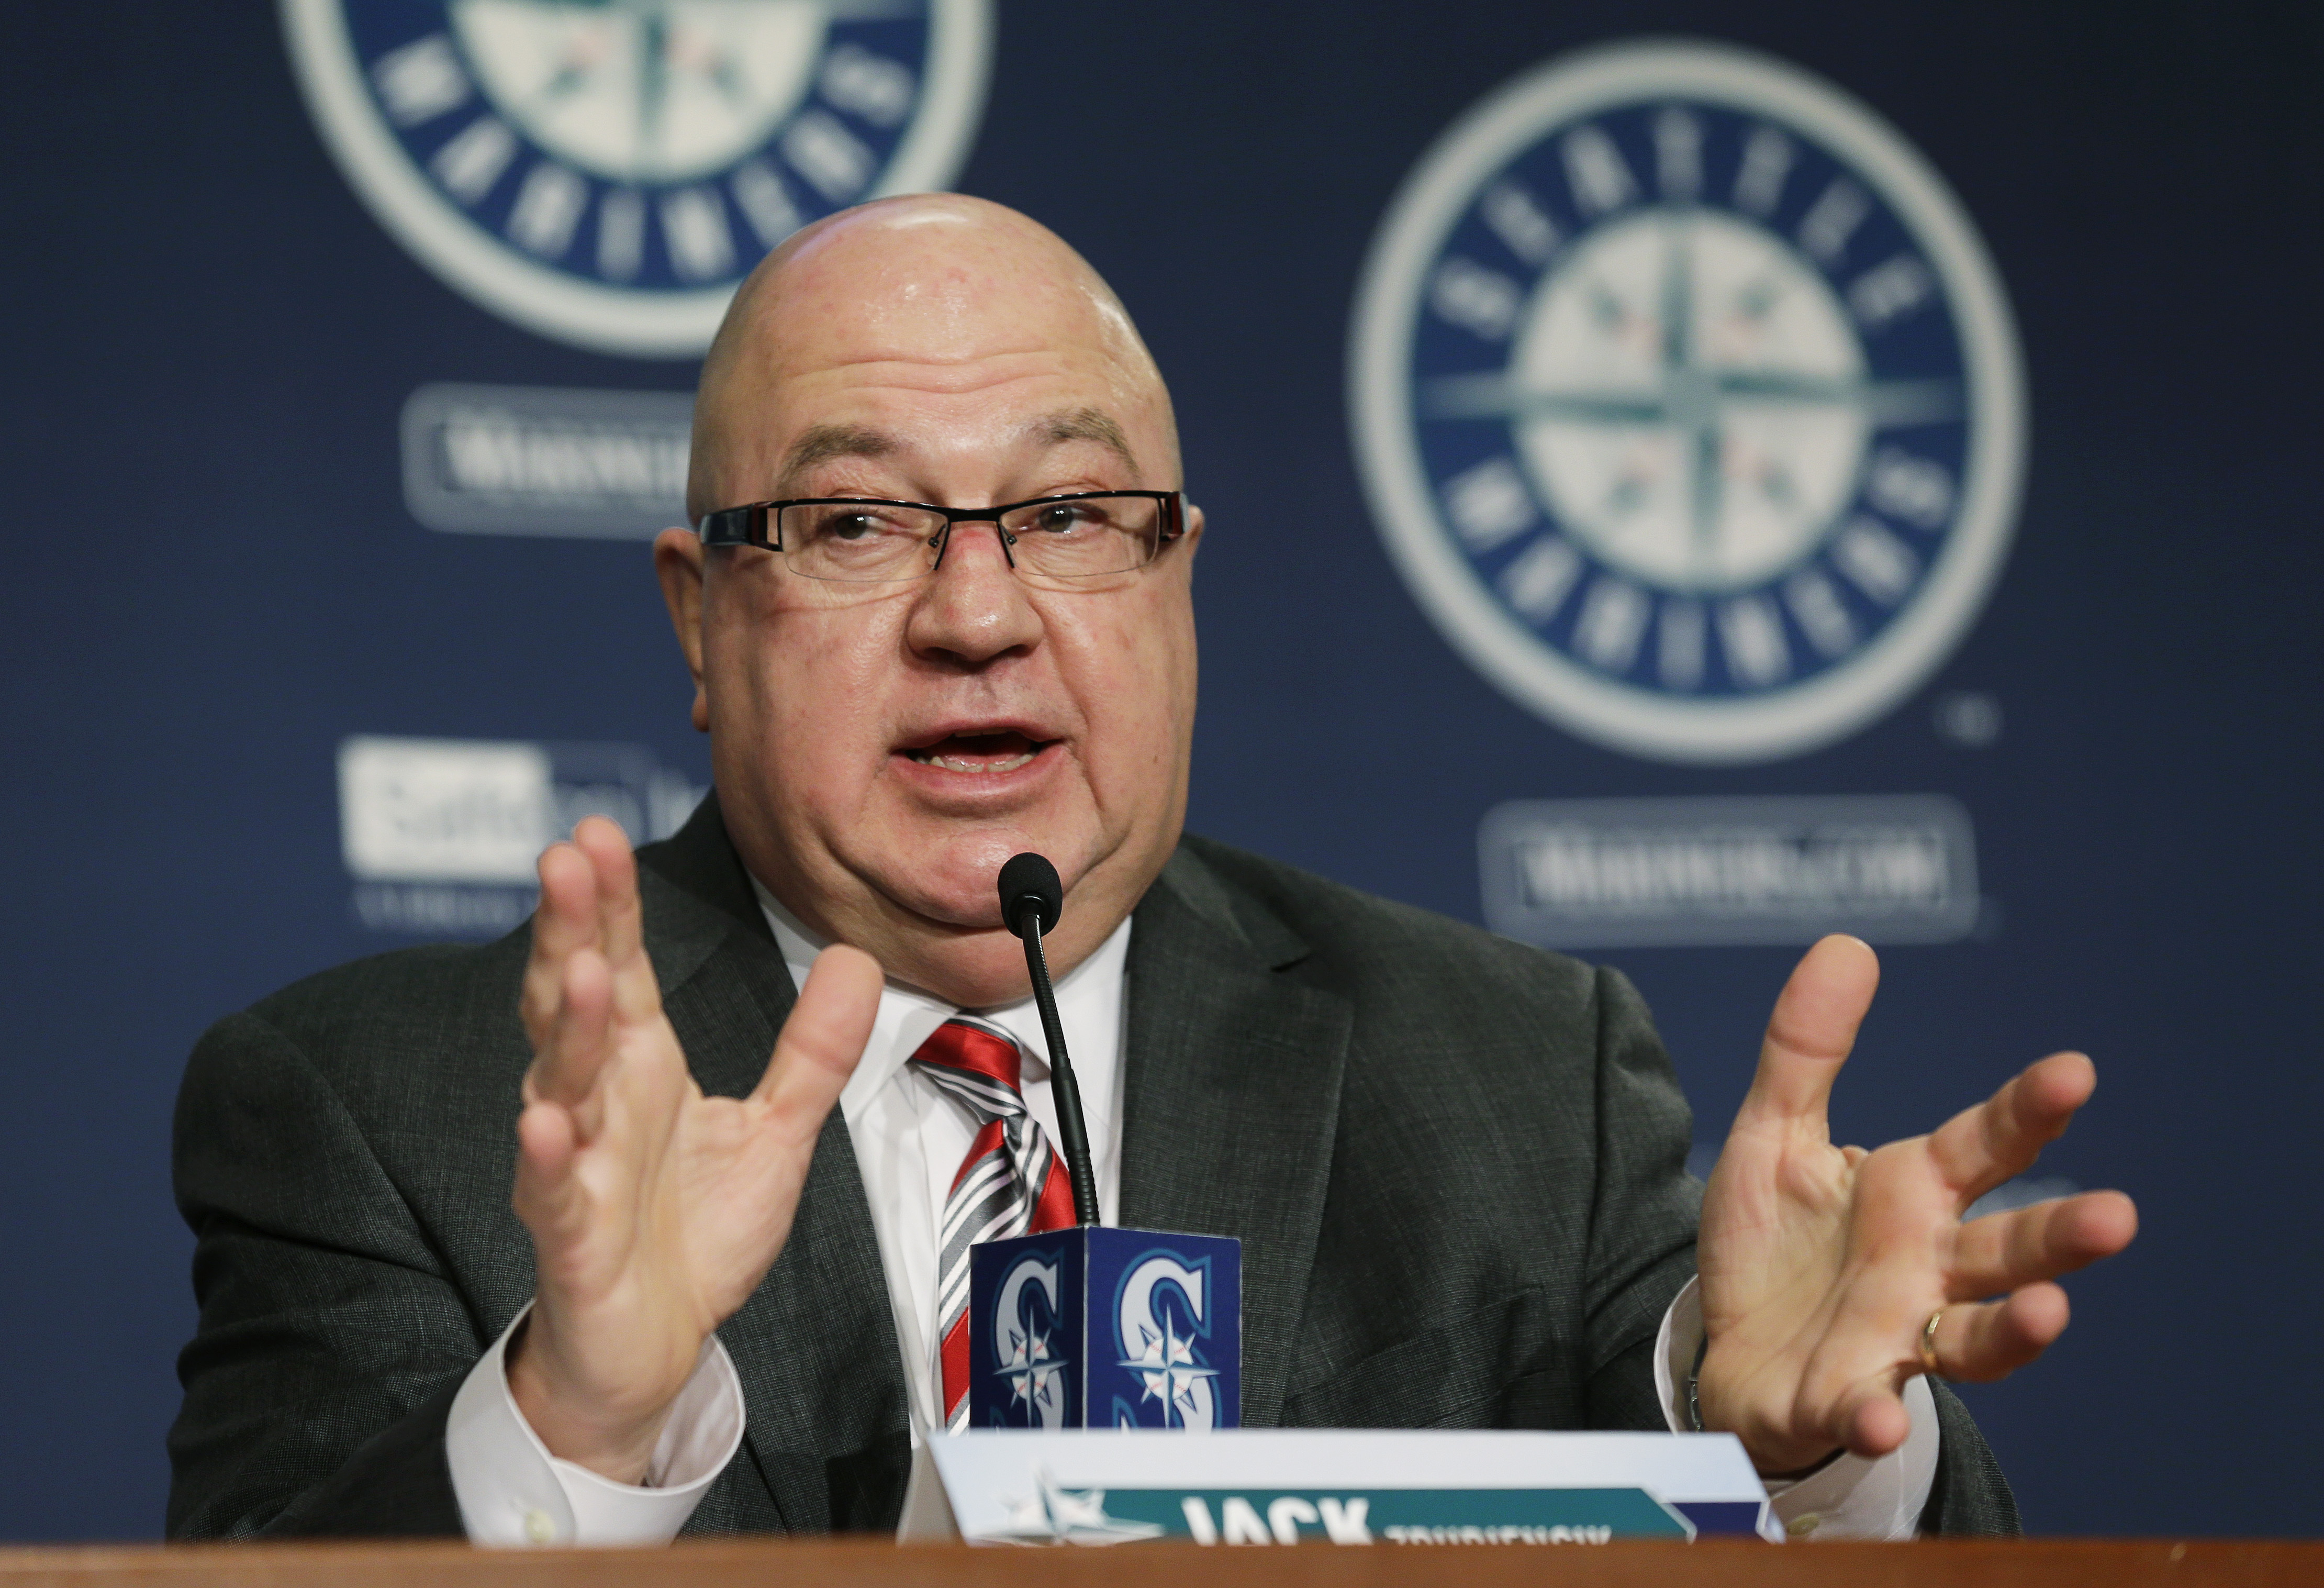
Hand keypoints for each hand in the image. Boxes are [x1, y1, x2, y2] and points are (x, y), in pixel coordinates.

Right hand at [507, 817, 880, 1482]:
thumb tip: (856, 956)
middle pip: (575, 1000)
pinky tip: (544, 1120)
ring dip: (568, 1028)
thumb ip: (811, 1047)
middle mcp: (597, 1101)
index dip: (609, 902)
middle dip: (570, 931)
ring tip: (580, 969)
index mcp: (639, 1065)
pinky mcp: (571, 1238)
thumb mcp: (776, 1129)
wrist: (655, 1345)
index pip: (618, 963)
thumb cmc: (697, 1234)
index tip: (597, 833)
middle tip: (567, 857)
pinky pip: (552, 1193)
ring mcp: (574, 1166)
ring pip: (563, 1083)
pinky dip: (546, 1158)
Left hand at [1693, 935, 2137, 1474]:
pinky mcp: (1845, 1399)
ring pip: (1974, 1341)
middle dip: (2062, 1236)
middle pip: (2010, 1250)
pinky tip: (1881, 1418)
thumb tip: (1846, 943)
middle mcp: (1926, 1269)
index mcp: (1914, 1193)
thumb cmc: (1774, 1243)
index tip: (2074, 1071)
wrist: (1730, 1348)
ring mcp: (1895, 1340)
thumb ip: (1806, 1048)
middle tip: (2117, 1216)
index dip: (2029, 1110)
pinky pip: (1866, 1412)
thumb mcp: (1774, 1133)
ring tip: (2051, 1313)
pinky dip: (1876, 1418)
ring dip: (2016, 1333)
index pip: (1986, 1144)